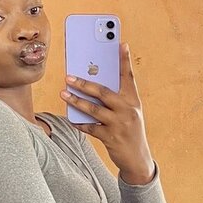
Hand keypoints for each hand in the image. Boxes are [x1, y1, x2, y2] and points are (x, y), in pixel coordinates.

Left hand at [61, 41, 154, 178]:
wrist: (138, 158)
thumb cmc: (129, 130)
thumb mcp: (129, 112)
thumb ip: (116, 98)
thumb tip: (93, 83)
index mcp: (133, 100)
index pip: (128, 76)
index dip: (124, 60)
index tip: (120, 43)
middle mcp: (128, 110)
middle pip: (103, 92)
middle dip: (84, 83)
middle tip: (68, 76)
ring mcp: (119, 124)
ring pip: (94, 109)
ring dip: (76, 101)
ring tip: (63, 93)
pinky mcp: (111, 137)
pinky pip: (90, 128)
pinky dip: (79, 122)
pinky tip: (71, 118)